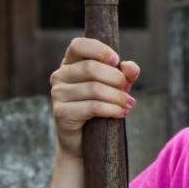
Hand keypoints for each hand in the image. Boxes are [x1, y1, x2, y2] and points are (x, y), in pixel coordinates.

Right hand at [50, 37, 140, 157]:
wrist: (84, 142)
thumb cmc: (100, 107)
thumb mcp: (115, 86)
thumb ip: (125, 74)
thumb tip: (131, 67)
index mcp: (70, 63)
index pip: (78, 45)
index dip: (99, 50)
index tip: (117, 61)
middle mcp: (60, 75)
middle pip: (90, 68)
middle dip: (115, 78)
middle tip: (127, 91)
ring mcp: (57, 94)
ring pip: (94, 89)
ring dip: (117, 97)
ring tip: (129, 104)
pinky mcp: (61, 112)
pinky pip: (92, 107)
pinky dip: (111, 109)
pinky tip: (122, 113)